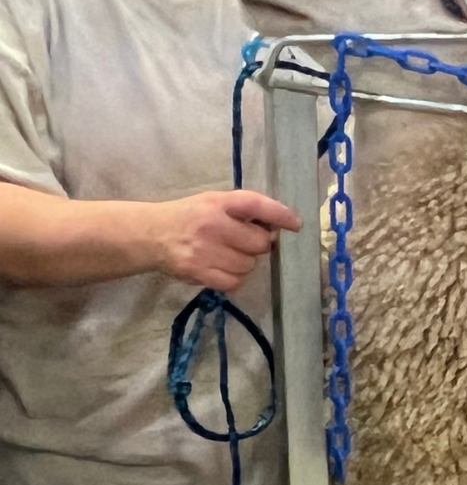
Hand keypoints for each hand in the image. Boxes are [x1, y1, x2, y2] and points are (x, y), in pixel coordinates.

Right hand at [149, 190, 301, 290]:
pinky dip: (233, 278)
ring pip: (249, 265)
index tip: (296, 224)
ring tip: (227, 254)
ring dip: (244, 263)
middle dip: (258, 244)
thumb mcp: (214, 202)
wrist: (152, 235)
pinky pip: (234, 282)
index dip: (280, 214)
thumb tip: (279, 226)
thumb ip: (243, 210)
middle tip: (243, 242)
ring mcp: (205, 251)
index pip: (256, 205)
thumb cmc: (190, 217)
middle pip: (260, 243)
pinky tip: (221, 268)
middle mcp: (212, 225)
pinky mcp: (199, 273)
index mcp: (217, 203)